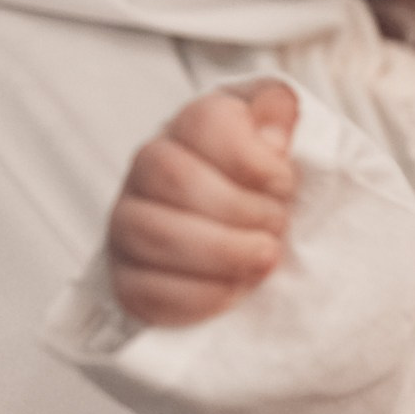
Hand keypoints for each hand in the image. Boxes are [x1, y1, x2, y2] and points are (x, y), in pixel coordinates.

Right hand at [107, 81, 299, 325]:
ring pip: (151, 232)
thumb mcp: (288, 139)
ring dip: (222, 252)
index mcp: (195, 126)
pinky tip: (236, 291)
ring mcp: (129, 221)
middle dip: (238, 209)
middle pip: (173, 177)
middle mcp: (150, 166)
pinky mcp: (126, 276)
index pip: (202, 121)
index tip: (284, 184)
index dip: (251, 158)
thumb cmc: (271, 185)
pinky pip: (144, 290)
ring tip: (264, 259)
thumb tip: (275, 121)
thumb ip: (282, 117)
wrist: (247, 239)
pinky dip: (199, 296)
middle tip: (278, 226)